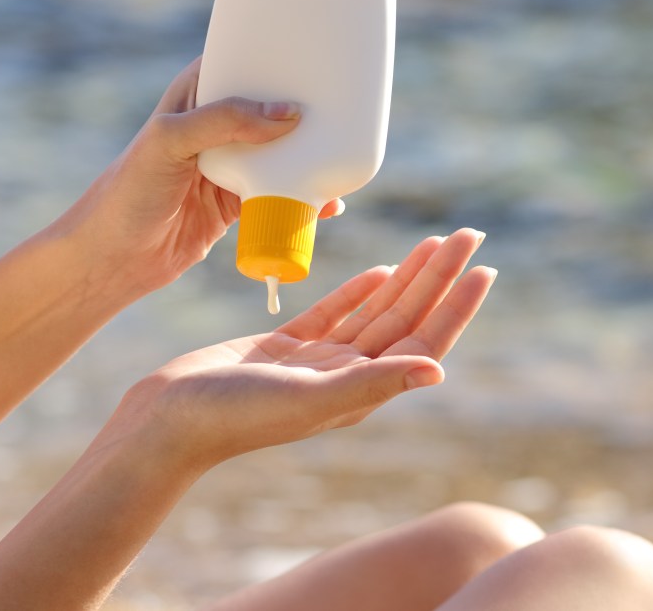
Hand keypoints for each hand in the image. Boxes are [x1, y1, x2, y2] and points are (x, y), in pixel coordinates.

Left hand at [52, 57, 344, 294]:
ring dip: (307, 153)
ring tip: (341, 150)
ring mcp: (227, 165)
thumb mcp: (171, 141)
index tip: (312, 49)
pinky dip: (304, 198)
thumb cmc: (128, 192)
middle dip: (301, 104)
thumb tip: (287, 113)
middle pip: (268, 106)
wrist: (115, 259)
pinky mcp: (236, 203)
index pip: (239, 60)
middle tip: (343, 101)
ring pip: (278, 152)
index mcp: (194, 95)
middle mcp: (213, 125)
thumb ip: (224, 121)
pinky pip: (280, 193)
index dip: (272, 52)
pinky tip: (328, 203)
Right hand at [110, 228, 492, 470]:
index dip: (456, 305)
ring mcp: (318, 363)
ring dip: (408, 277)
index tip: (483, 267)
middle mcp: (347, 378)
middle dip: (439, 276)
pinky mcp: (287, 349)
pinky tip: (383, 270)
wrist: (168, 419)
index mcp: (359, 392)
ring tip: (436, 242)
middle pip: (406, 318)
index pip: (423, 341)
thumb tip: (438, 371)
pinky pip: (337, 314)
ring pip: (376, 312)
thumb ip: (371, 382)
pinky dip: (361, 291)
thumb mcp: (307, 398)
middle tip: (468, 234)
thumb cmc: (233, 415)